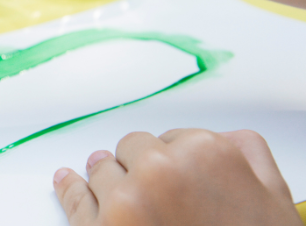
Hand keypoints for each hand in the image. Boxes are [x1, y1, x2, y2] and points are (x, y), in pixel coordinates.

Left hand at [53, 129, 301, 225]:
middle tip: (158, 198)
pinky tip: (66, 181)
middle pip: (132, 151)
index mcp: (205, 153)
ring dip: (110, 181)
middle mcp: (159, 170)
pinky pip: (75, 199)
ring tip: (123, 198)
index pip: (171, 139)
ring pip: (103, 171)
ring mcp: (124, 201)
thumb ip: (248, 156)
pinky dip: (70, 189)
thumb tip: (225, 139)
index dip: (175, 164)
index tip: (178, 181)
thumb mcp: (274, 200)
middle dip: (140, 168)